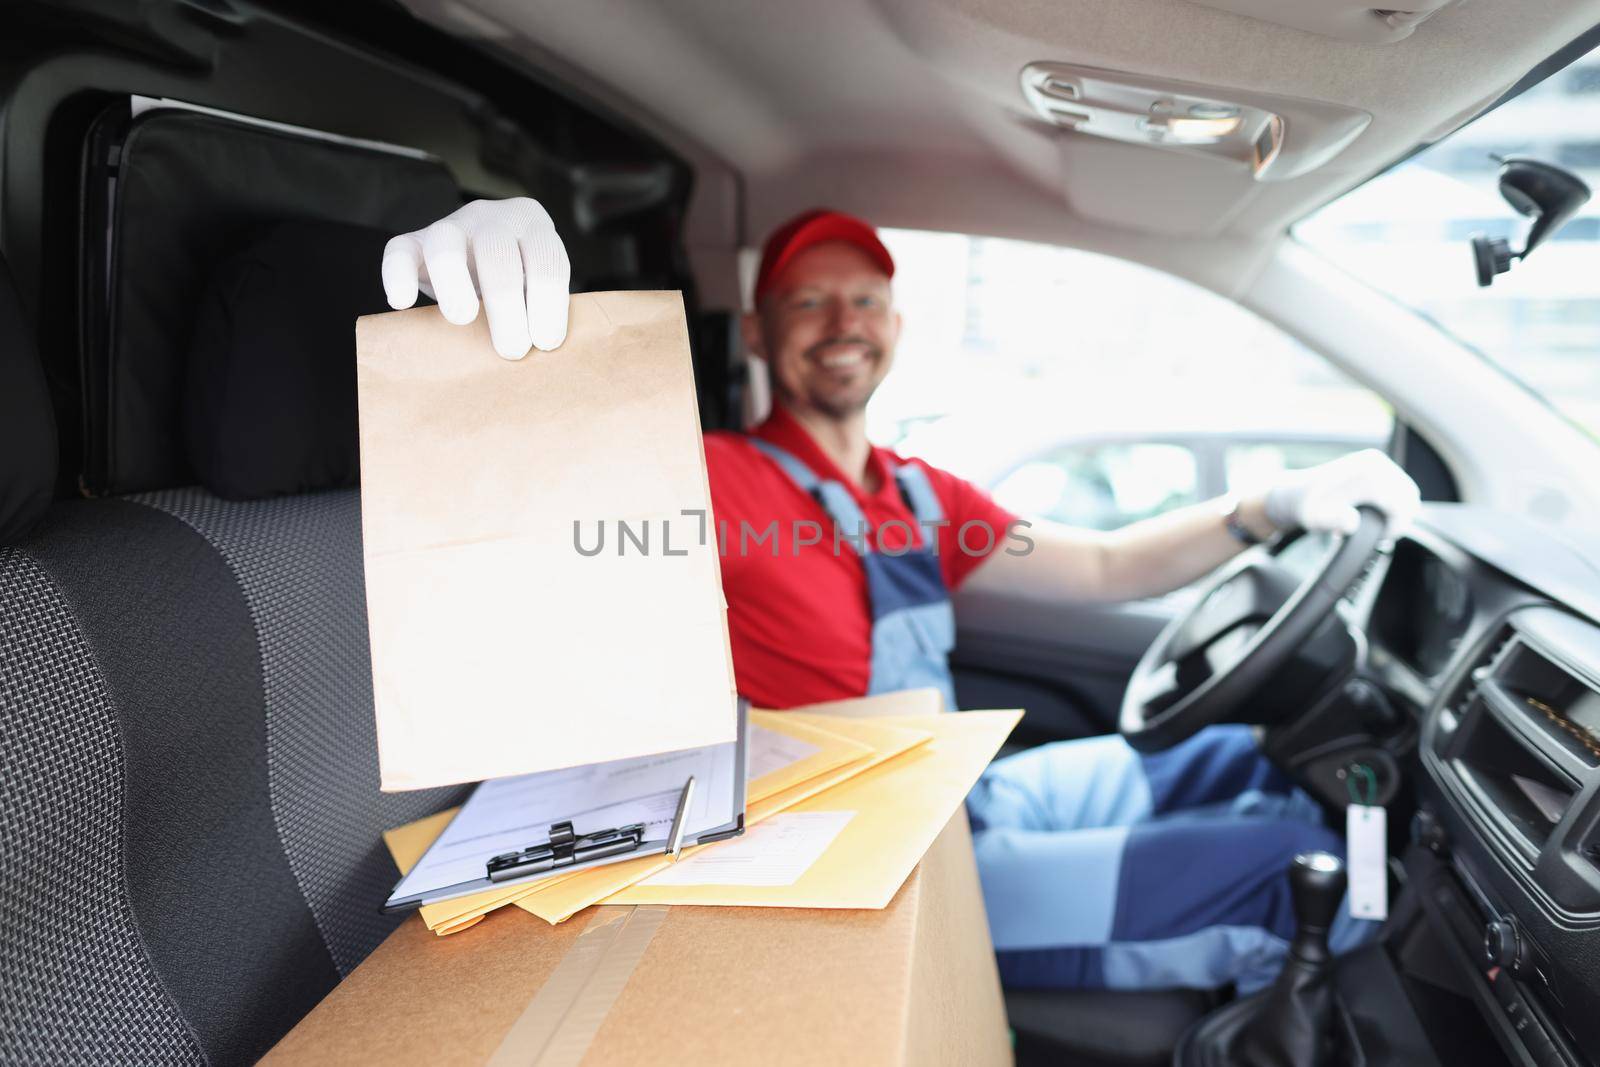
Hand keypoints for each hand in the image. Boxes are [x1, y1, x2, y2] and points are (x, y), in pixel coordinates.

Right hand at [381, 197, 569, 358]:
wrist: (477, 263)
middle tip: (512, 350)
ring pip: (445, 244)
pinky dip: (397, 276)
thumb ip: (544, 305)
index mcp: (532, 224)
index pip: (545, 257)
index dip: (548, 302)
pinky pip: (398, 252)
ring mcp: (449, 226)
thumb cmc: (519, 284)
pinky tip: (402, 302)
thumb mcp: (539, 285)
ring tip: (463, 320)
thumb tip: (545, 350)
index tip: (546, 343)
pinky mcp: (412, 242)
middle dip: (506, 304)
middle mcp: (491, 217)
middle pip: (497, 251)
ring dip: (455, 287)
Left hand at [1262, 449, 1420, 536]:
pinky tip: (1374, 513)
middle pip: (1409, 496)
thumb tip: (1352, 522)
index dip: (1397, 526)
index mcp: (1368, 475)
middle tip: (1379, 534)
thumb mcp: (1318, 520)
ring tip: (1375, 525)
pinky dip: (1393, 500)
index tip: (1381, 538)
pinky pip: (1397, 484)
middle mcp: (1375, 463)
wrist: (1298, 492)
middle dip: (1400, 518)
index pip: (1402, 505)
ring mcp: (1376, 459)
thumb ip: (1335, 521)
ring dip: (1397, 510)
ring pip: (1406, 490)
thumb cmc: (1309, 509)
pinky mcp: (1375, 462)